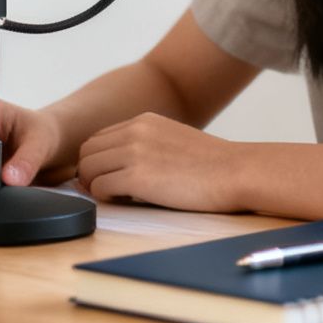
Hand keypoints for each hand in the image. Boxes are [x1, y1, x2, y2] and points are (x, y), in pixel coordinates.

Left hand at [75, 113, 245, 212]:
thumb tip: (120, 165)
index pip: (98, 138)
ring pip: (87, 170)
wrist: (236, 171)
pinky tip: (127, 201)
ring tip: (119, 196)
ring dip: (96, 186)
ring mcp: (134, 152)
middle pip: (86, 152)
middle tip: (106, 190)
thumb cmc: (212, 165)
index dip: (97, 161)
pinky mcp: (137, 177)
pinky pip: (100, 188)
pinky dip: (106, 198)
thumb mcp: (173, 139)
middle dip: (90, 173)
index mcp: (143, 121)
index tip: (105, 176)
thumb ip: (146, 144)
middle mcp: (134, 131)